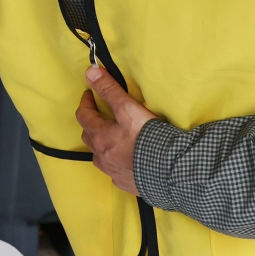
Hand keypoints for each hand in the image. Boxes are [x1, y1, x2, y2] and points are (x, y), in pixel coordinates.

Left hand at [76, 65, 156, 194]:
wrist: (170, 171)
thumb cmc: (147, 138)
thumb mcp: (128, 108)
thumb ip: (109, 90)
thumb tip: (90, 72)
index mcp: (100, 136)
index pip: (84, 115)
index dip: (85, 103)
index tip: (89, 95)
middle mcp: (102, 156)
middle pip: (88, 137)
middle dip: (91, 124)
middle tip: (100, 115)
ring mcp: (113, 172)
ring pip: (99, 156)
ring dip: (101, 146)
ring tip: (110, 139)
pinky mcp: (126, 183)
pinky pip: (114, 172)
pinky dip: (116, 164)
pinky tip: (126, 162)